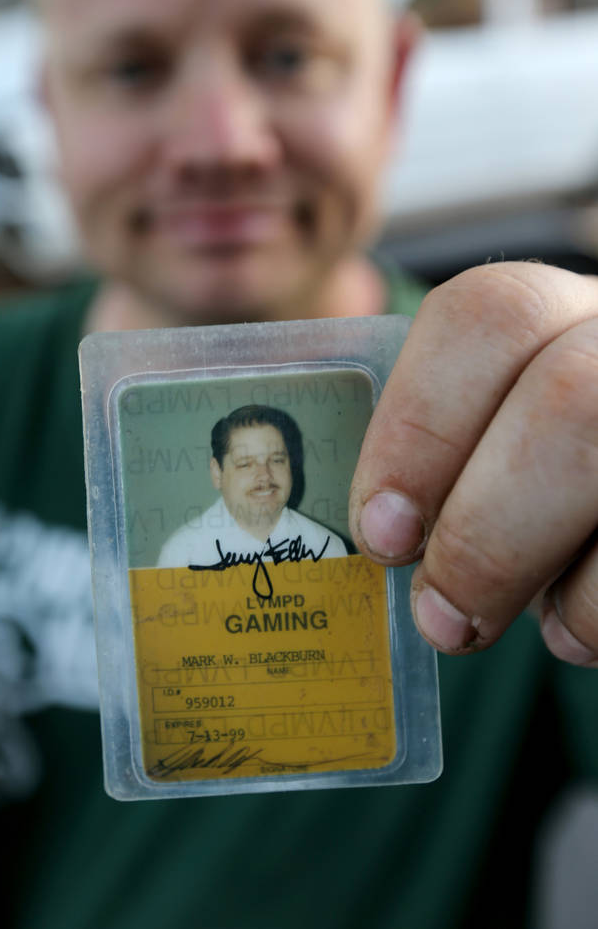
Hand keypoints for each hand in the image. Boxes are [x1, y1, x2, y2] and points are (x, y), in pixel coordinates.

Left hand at [349, 262, 597, 666]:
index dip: (419, 424)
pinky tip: (573, 629)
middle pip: (566, 397)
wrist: (597, 505)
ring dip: (533, 572)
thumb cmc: (530, 484)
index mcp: (557, 313)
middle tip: (435, 610)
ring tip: (488, 624)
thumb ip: (434, 457)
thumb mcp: (483, 443)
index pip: (488, 315)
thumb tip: (368, 526)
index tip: (380, 528)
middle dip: (481, 526)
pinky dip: (596, 611)